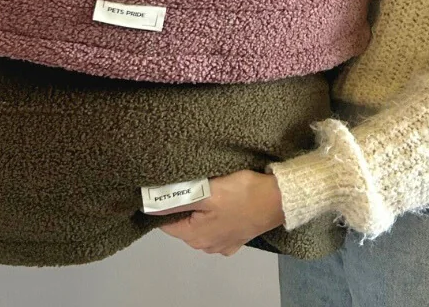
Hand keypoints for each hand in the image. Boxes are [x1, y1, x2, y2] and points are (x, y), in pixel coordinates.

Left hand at [154, 170, 284, 255]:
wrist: (279, 200)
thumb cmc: (241, 193)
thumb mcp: (206, 192)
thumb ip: (177, 199)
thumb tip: (148, 205)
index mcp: (195, 237)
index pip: (165, 222)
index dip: (164, 203)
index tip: (169, 185)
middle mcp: (206, 246)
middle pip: (183, 223)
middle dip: (184, 204)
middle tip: (194, 182)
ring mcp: (223, 245)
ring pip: (200, 223)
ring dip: (201, 209)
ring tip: (210, 190)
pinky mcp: (237, 238)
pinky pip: (218, 225)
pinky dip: (217, 215)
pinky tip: (225, 203)